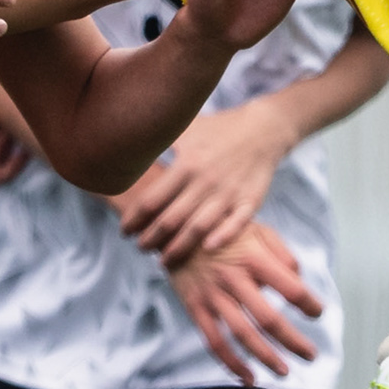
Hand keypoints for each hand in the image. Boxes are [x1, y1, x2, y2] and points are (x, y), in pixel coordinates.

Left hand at [117, 98, 287, 264]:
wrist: (264, 128)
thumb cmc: (218, 130)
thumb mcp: (186, 130)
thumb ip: (159, 145)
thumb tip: (126, 154)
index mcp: (186, 164)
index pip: (151, 200)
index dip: (134, 219)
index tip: (125, 231)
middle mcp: (206, 180)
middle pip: (170, 220)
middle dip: (150, 239)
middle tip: (140, 248)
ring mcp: (230, 192)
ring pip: (198, 228)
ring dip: (177, 249)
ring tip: (163, 260)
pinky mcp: (251, 200)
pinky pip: (236, 224)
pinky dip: (222, 238)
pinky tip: (206, 250)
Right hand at [170, 224, 322, 384]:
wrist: (174, 228)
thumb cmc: (223, 230)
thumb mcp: (256, 229)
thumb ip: (282, 253)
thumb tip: (299, 279)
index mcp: (254, 258)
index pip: (290, 288)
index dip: (309, 304)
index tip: (318, 312)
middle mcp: (234, 279)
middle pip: (269, 319)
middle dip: (293, 341)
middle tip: (310, 355)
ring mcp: (213, 296)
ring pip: (243, 335)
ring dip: (266, 357)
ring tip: (284, 371)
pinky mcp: (195, 307)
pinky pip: (215, 341)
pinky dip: (232, 364)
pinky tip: (249, 378)